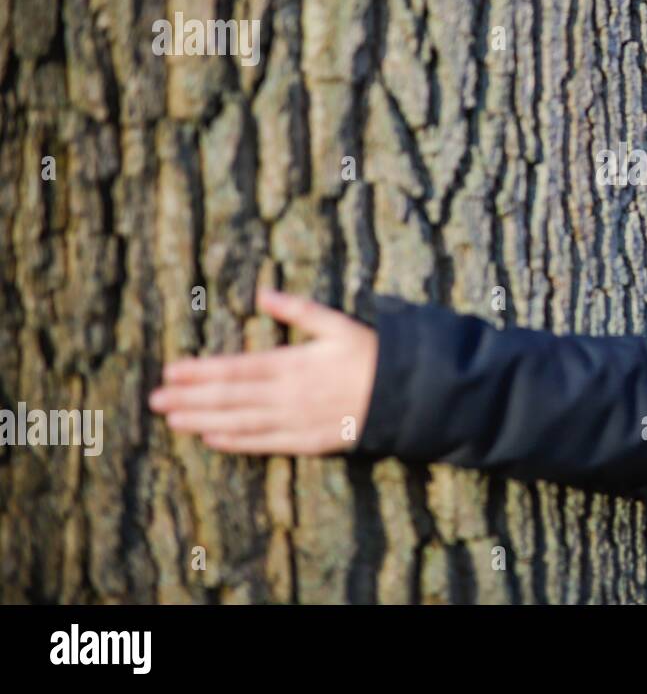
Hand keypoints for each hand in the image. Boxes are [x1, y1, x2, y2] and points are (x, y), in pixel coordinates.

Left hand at [149, 288, 378, 454]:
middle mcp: (287, 395)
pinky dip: (236, 442)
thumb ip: (298, 310)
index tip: (170, 371)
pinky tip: (212, 439)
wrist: (403, 395)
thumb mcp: (338, 324)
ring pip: (240, 422)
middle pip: (229, 398)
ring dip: (203, 421)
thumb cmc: (370, 354)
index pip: (236, 368)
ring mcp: (295, 420)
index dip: (200, 371)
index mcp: (293, 363)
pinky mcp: (306, 441)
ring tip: (172, 420)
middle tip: (154, 401)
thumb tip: (261, 292)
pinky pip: (265, 443)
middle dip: (190, 399)